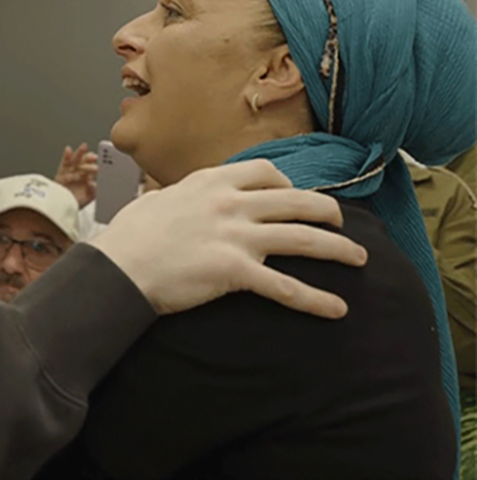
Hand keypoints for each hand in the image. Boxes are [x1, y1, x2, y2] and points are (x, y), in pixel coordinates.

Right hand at [55, 143, 98, 206]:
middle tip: (94, 157)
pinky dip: (66, 155)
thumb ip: (92, 192)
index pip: (93, 167)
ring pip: (76, 159)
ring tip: (84, 147)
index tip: (102, 164)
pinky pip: (64, 162)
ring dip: (80, 152)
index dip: (97, 165)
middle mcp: (79, 170)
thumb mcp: (87, 197)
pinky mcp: (61, 171)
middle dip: (90, 158)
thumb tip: (93, 185)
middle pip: (85, 161)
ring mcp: (70, 170)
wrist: (63, 205)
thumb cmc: (76, 200)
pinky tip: (68, 149)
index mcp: (87, 175)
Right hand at [86, 159, 366, 318]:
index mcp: (210, 182)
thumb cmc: (129, 237)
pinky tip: (337, 308)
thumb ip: (174, 196)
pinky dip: (315, 300)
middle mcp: (230, 204)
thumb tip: (170, 197)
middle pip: (296, 200)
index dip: (287, 182)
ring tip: (360, 258)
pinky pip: (285, 286)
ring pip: (302, 238)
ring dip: (337, 248)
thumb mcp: (153, 201)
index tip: (293, 193)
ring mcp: (235, 236)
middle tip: (341, 222)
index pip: (264, 171)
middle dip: (327, 211)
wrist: (117, 268)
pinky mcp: (235, 271)